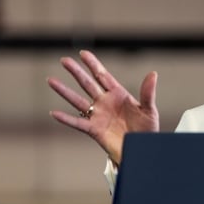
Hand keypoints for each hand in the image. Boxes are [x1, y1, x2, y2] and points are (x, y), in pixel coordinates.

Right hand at [47, 50, 158, 165]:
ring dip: (64, 91)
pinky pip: (77, 123)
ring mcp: (98, 116)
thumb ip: (148, 92)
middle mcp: (105, 103)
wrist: (141, 150)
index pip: (103, 76)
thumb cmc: (147, 130)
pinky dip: (66, 118)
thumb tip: (153, 74)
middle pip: (88, 84)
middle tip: (64, 60)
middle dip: (76, 72)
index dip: (93, 64)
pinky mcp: (94, 130)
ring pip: (78, 100)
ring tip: (51, 80)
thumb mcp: (149, 110)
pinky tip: (54, 113)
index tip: (82, 53)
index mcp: (118, 95)